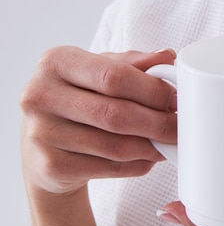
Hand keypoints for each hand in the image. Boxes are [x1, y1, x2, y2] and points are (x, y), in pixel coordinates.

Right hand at [20, 47, 177, 195]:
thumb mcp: (101, 71)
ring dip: (152, 147)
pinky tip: (149, 157)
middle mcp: (40, 95)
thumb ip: (134, 63)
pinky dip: (138, 165)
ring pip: (116, 145)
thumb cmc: (81, 99)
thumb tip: (168, 56)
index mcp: (56, 62)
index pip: (114, 76)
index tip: (176, 99)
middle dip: (158, 122)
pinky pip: (109, 168)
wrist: (44, 145)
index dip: (152, 90)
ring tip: (169, 142)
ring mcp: (41, 133)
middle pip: (116, 113)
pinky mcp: (50, 167)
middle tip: (180, 126)